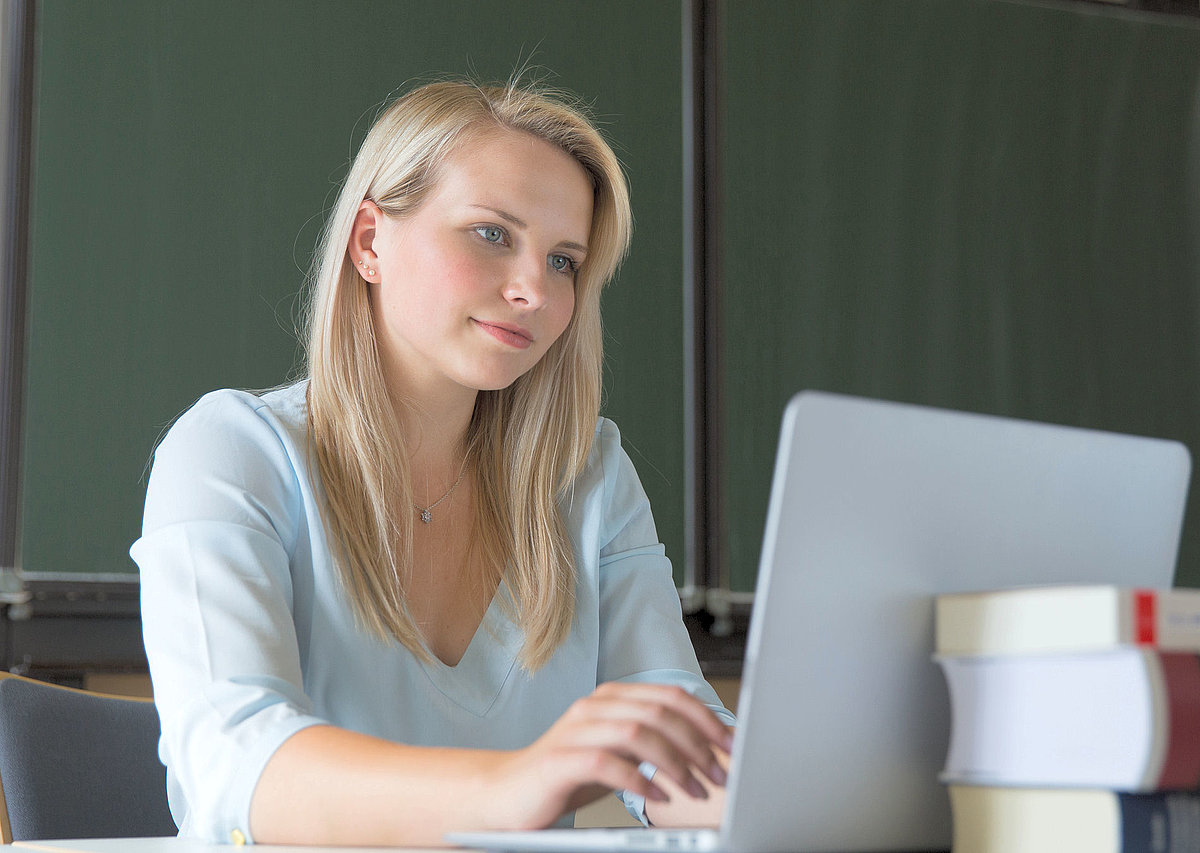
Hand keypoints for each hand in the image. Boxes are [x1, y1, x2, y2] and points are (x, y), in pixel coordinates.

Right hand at [486, 682, 732, 829]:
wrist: (509, 793)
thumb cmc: (571, 774)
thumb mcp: (620, 753)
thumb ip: (654, 743)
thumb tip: (708, 750)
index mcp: (613, 697)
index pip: (671, 696)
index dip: (707, 720)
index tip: (732, 747)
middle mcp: (594, 705)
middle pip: (660, 712)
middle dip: (697, 745)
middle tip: (719, 776)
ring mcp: (575, 730)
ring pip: (637, 733)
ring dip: (675, 764)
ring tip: (694, 791)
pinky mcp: (558, 760)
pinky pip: (606, 763)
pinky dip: (638, 780)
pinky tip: (656, 797)